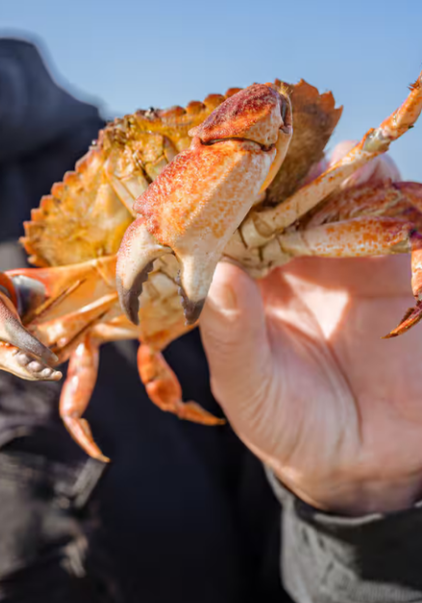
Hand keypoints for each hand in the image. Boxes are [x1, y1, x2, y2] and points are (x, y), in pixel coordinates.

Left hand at [199, 150, 421, 515]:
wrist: (368, 462)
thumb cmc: (288, 422)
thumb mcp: (249, 387)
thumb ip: (232, 336)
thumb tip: (219, 276)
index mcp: (237, 280)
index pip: (220, 225)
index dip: (213, 197)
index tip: (206, 168)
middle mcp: (285, 258)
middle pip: (276, 196)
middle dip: (272, 168)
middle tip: (265, 141)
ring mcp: (341, 256)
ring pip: (334, 194)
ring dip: (329, 170)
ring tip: (320, 155)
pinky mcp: (396, 266)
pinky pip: (391, 216)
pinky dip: (382, 190)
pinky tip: (372, 176)